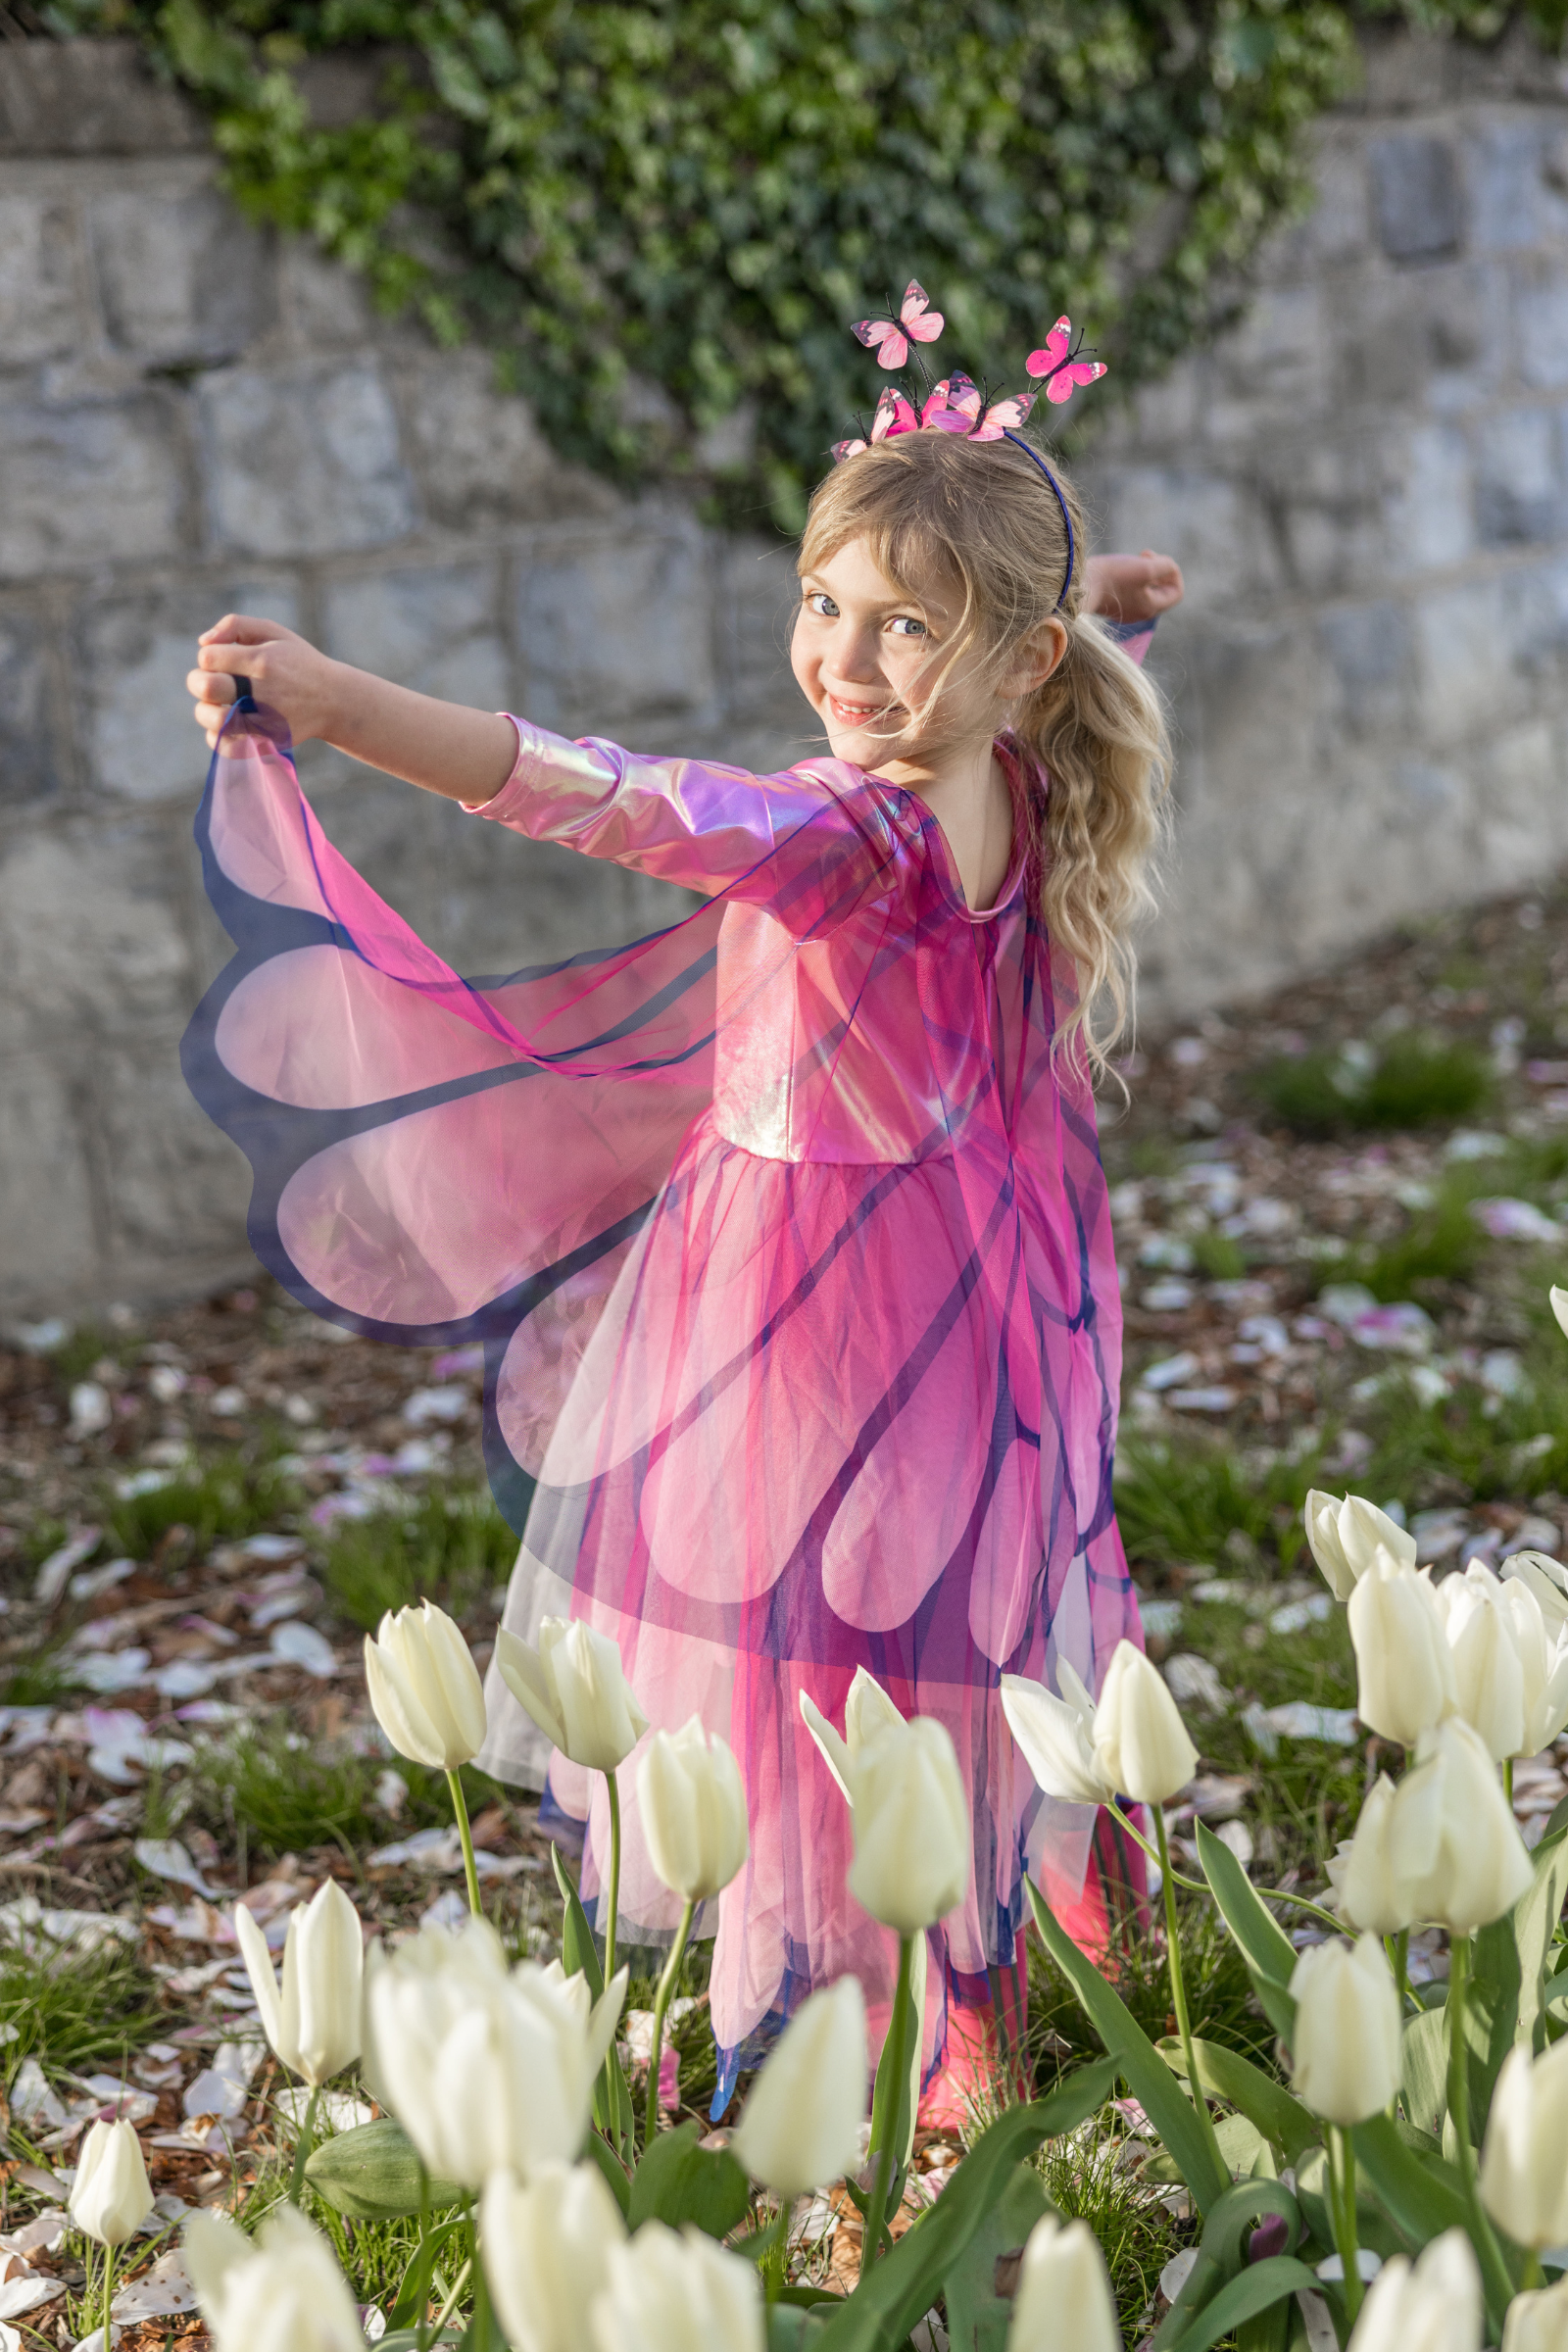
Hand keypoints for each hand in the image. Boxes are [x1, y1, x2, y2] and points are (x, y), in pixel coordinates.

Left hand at [186, 615, 343, 750]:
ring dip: (205, 711)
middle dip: (198, 682)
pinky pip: (226, 746)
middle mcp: (262, 691)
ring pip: (214, 720)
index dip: (208, 657)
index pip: (208, 657)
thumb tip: (203, 642)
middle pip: (206, 688)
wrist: (335, 701)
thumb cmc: (298, 663)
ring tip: (217, 705)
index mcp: (262, 660)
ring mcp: (264, 720)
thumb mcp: (274, 632)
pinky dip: (217, 737)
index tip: (223, 661)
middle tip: (211, 683)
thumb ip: (235, 625)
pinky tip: (226, 725)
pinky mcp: (266, 741)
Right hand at [1083, 550, 1184, 624]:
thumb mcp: (1145, 568)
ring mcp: (1124, 610)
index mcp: (1150, 608)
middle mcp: (1139, 613)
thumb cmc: (1112, 577)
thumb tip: (1169, 567)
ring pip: (1145, 589)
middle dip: (1158, 569)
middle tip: (1143, 555)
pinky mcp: (1110, 604)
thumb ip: (1165, 566)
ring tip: (1130, 560)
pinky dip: (1129, 577)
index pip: (1176, 593)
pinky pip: (1130, 590)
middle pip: (1161, 590)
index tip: (1154, 560)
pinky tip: (1117, 568)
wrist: (1075, 585)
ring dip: (1143, 571)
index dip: (1173, 573)